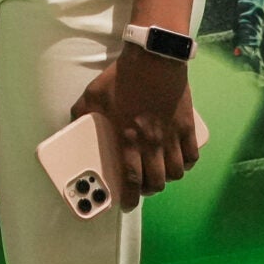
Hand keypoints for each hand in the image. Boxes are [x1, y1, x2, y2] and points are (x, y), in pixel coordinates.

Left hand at [71, 44, 196, 210]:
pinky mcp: (187, 126)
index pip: (131, 178)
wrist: (154, 58)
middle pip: (156, 181)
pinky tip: (179, 162)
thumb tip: (72, 125)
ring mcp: (172, 135)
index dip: (130, 197)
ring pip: (176, 172)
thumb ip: (82, 113)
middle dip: (149, 191)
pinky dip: (187, 164)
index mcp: (127, 137)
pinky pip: (192, 156)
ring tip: (159, 176)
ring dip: (167, 179)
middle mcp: (152, 142)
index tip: (127, 206)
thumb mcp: (93, 94)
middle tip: (142, 189)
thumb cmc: (122, 77)